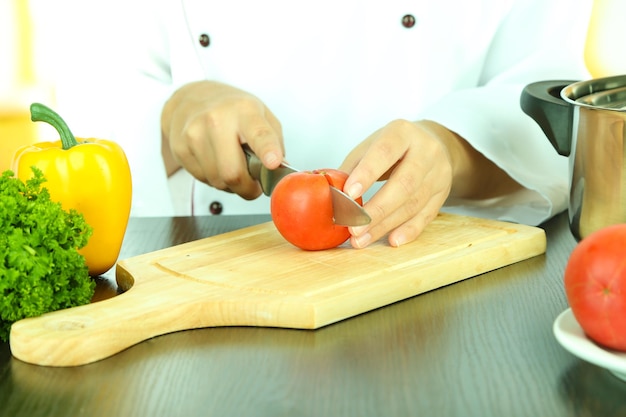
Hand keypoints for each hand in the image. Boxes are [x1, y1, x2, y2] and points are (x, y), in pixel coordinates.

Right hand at [161, 81, 283, 198]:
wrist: (190, 97)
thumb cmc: (231, 109)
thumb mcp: (261, 115)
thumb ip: (274, 142)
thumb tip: (279, 170)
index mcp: (245, 111)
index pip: (258, 134)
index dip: (267, 150)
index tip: (273, 162)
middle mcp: (217, 120)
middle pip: (233, 172)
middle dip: (248, 189)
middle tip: (253, 186)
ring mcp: (195, 134)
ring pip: (218, 181)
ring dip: (230, 184)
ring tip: (232, 165)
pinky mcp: (180, 148)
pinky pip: (203, 179)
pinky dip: (214, 179)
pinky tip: (215, 162)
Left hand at [340, 119, 455, 247]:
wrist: (432, 142)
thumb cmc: (392, 147)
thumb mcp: (371, 146)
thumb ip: (352, 167)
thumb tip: (332, 195)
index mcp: (402, 133)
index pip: (385, 152)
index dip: (367, 174)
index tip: (348, 194)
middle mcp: (426, 151)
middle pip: (404, 184)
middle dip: (376, 209)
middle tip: (353, 227)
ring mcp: (438, 173)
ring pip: (414, 203)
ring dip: (386, 225)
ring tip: (362, 239)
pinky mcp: (443, 192)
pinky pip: (427, 215)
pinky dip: (408, 230)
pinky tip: (392, 240)